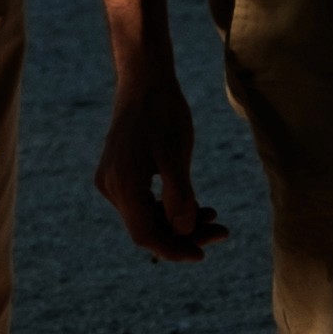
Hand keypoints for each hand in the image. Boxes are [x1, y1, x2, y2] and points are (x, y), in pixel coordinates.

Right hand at [96, 62, 227, 266]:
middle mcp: (111, 187)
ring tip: (214, 216)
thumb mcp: (176, 154)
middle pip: (148, 229)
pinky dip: (169, 207)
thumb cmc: (163, 112)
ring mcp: (112, 181)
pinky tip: (197, 205)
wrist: (145, 79)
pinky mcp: (120, 174)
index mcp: (123, 185)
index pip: (146, 235)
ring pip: (148, 217)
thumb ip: (179, 194)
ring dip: (179, 222)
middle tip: (221, 232)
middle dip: (184, 234)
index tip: (203, 254)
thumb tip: (182, 232)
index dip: (174, 249)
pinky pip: (145, 202)